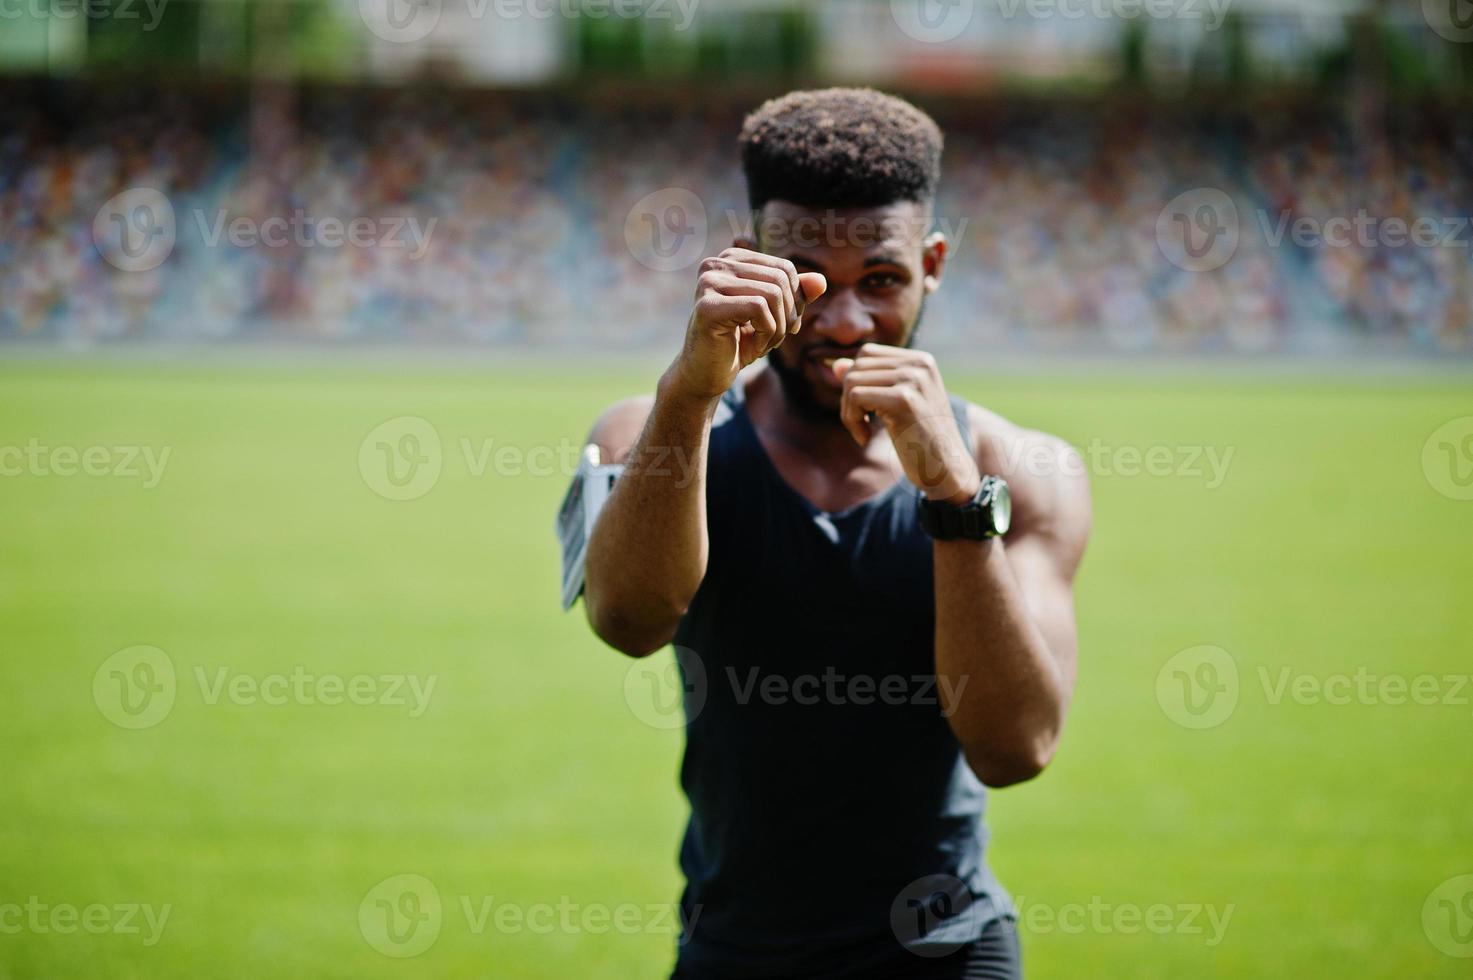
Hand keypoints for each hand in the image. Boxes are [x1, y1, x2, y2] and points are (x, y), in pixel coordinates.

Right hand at [666, 247, 826, 400]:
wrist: (706, 375)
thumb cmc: (738, 343)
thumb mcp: (774, 316)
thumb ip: (795, 296)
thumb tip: (821, 281)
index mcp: (731, 259)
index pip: (784, 268)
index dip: (795, 300)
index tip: (785, 326)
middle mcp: (716, 264)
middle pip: (780, 280)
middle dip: (788, 315)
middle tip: (776, 340)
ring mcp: (708, 283)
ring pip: (773, 294)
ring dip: (778, 328)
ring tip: (764, 345)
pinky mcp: (707, 306)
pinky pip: (759, 309)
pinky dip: (767, 334)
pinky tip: (753, 349)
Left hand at [833, 344, 980, 504]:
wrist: (947, 470)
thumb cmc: (920, 440)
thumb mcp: (894, 405)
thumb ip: (869, 381)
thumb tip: (837, 365)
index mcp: (920, 360)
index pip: (867, 354)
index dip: (855, 382)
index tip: (867, 410)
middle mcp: (920, 363)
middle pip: (857, 366)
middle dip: (848, 398)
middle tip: (862, 425)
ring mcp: (914, 379)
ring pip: (852, 381)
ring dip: (849, 412)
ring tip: (864, 432)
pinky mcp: (904, 399)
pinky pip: (856, 397)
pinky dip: (852, 421)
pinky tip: (866, 438)